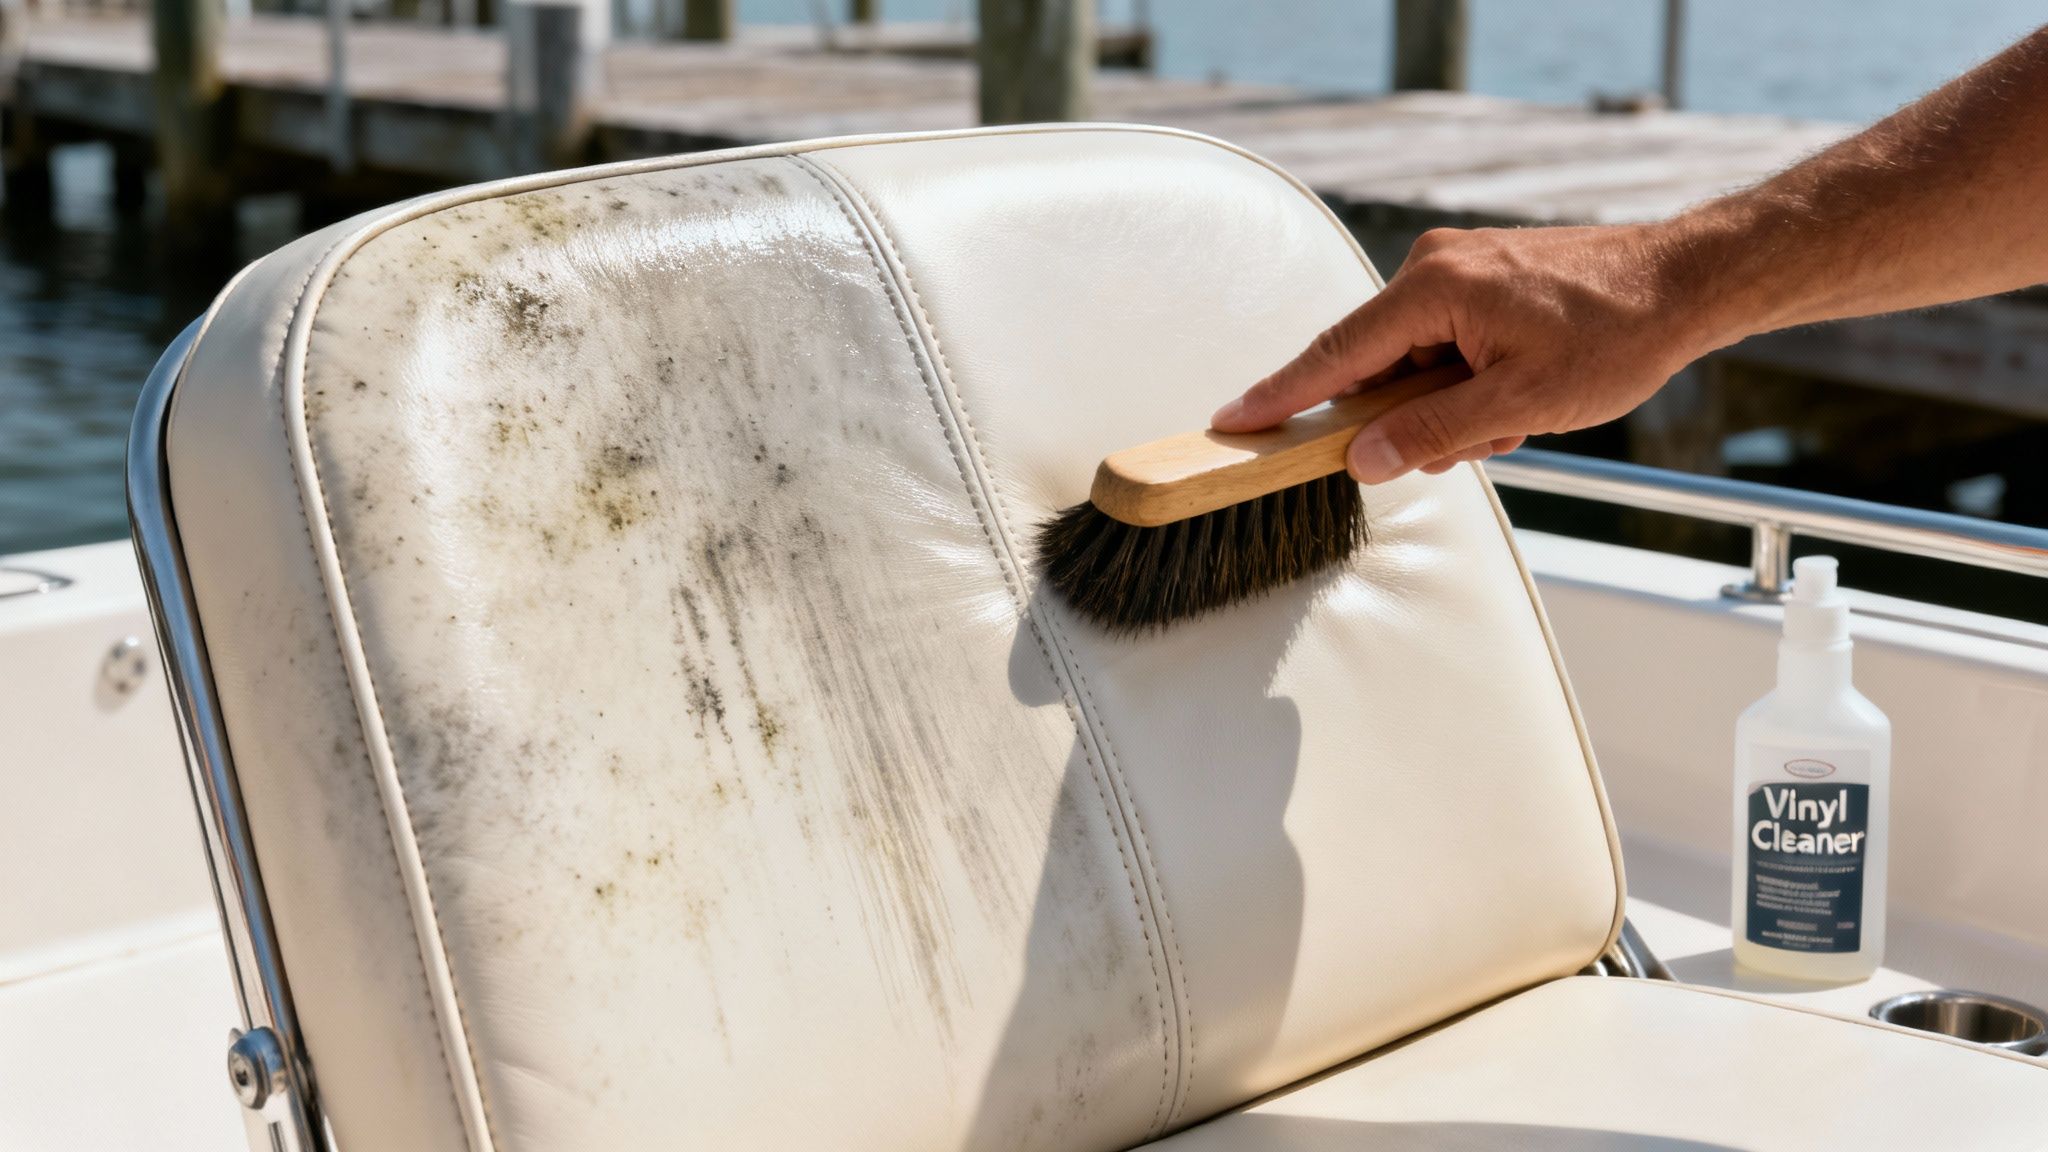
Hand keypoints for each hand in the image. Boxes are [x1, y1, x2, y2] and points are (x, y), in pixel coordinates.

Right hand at [1211, 223, 1727, 482]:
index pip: (1336, 355)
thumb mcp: (1521, 401)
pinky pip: (1447, 347)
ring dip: (1457, 405)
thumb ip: (1432, 431)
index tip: (1234, 423)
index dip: (1282, 396)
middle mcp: (1436, 266)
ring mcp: (1459, 270)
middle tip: (1486, 434)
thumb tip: (1364, 457)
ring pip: (1418, 365)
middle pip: (1380, 367)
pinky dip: (1474, 383)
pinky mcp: (1481, 280)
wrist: (1688, 283)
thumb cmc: (1618, 330)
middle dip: (1419, 417)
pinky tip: (1524, 394)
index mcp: (1434, 286)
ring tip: (1521, 412)